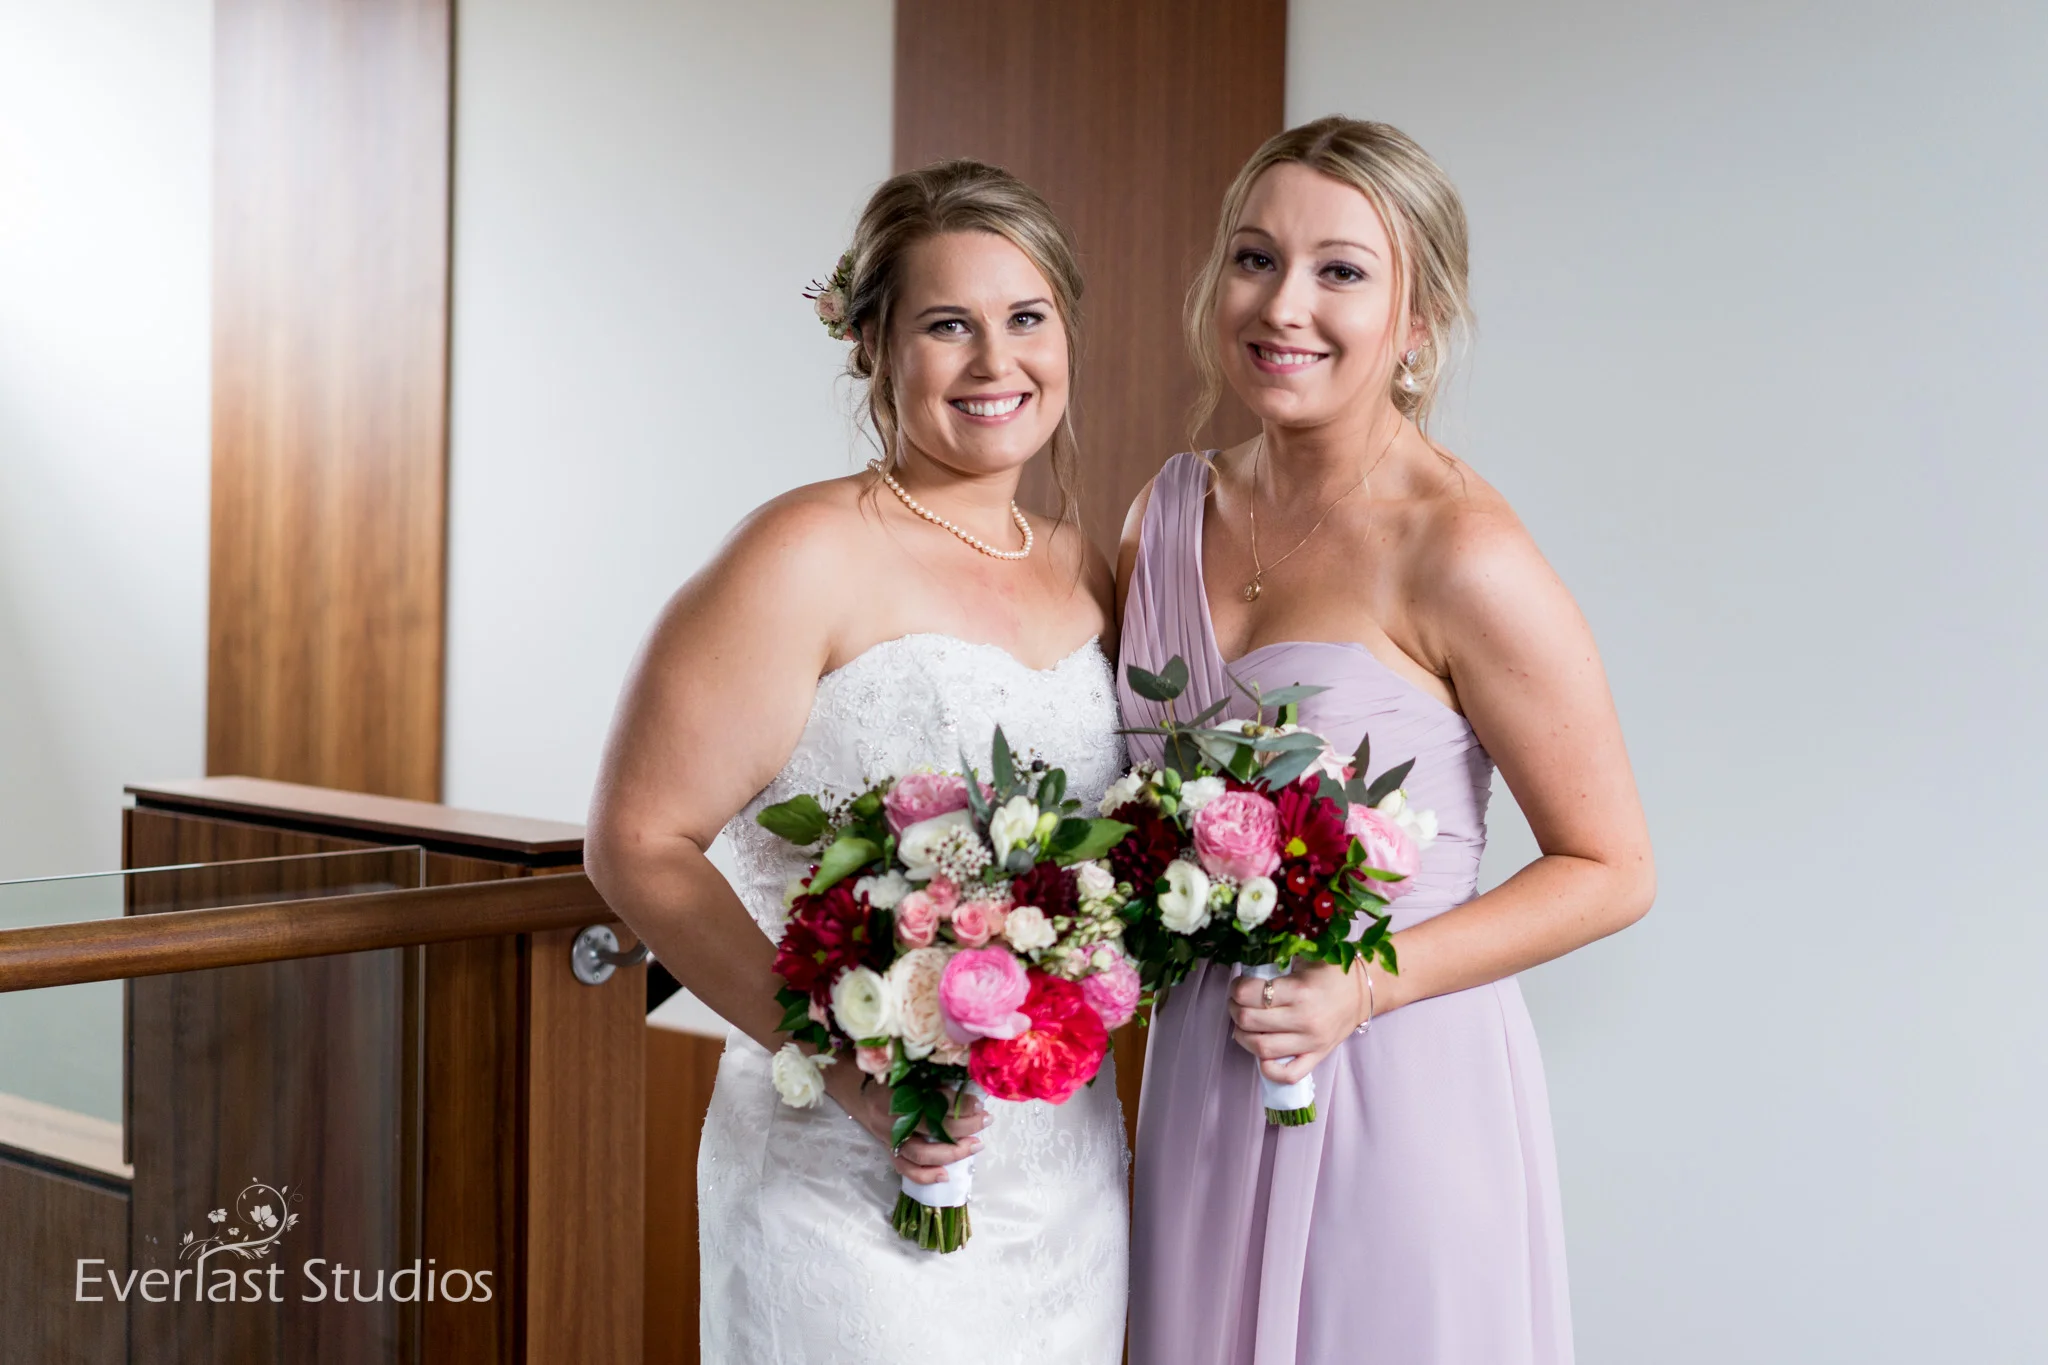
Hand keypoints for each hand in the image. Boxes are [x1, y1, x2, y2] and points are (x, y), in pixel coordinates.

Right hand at [825, 1064, 988, 1185]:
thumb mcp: (912, 1072)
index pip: (932, 1099)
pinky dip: (925, 1176)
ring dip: (951, 1152)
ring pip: (920, 1152)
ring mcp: (889, 1136)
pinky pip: (905, 1168)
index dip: (958, 1103)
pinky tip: (945, 1176)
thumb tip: (971, 1088)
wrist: (861, 1093)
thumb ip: (935, 1080)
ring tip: (975, 1146)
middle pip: (931, 1126)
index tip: (979, 1103)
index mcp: (899, 1090)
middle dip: (964, 1126)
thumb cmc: (893, 1079)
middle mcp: (892, 1116)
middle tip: (985, 1121)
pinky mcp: (888, 1150)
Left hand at [1227, 960, 1371, 1085]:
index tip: (1238, 985)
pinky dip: (1268, 1069)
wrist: (1362, 991)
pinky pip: (1287, 1075)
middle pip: (1249, 1021)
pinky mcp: (1317, 1056)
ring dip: (1243, 1036)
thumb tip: (1247, 975)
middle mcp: (1304, 1019)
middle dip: (1235, 1010)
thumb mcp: (1303, 961)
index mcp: (1299, 991)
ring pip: (1261, 1048)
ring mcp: (1310, 1042)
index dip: (1236, 988)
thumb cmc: (1331, 973)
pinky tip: (1262, 1054)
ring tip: (1244, 1025)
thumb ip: (1276, 968)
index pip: (1250, 994)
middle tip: (1237, 1003)